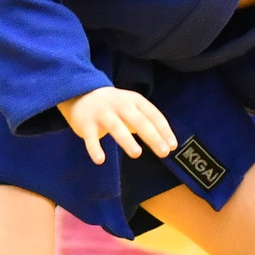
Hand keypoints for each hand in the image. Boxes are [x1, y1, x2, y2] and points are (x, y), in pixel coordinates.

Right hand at [59, 86, 176, 164]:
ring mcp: (103, 113)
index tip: (172, 146)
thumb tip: (169, 145)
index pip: (153, 115)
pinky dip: (94, 148)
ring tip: (137, 154)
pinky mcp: (86, 123)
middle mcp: (120, 105)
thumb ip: (149, 123)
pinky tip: (100, 160)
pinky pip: (90, 137)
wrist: (81, 93)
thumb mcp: (133, 108)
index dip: (164, 130)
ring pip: (116, 127)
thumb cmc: (115, 107)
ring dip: (127, 140)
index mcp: (135, 101)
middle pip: (139, 120)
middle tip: (164, 152)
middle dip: (152, 136)